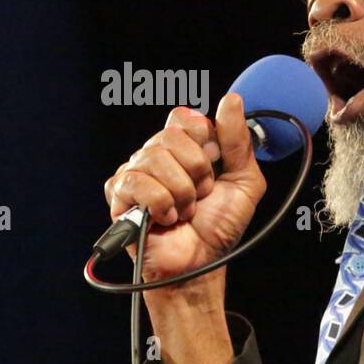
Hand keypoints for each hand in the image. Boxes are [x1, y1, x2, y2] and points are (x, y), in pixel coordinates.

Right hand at [103, 93, 265, 283]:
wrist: (201, 263)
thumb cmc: (219, 227)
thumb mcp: (244, 181)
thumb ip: (239, 141)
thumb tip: (231, 99)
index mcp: (183, 147)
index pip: (186, 118)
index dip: (204, 140)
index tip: (214, 166)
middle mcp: (156, 155)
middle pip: (171, 134)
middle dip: (196, 171)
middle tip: (201, 196)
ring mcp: (135, 173)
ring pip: (154, 157)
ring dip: (180, 192)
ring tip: (184, 211)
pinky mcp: (119, 195)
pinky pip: (135, 181)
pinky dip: (159, 204)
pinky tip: (165, 219)